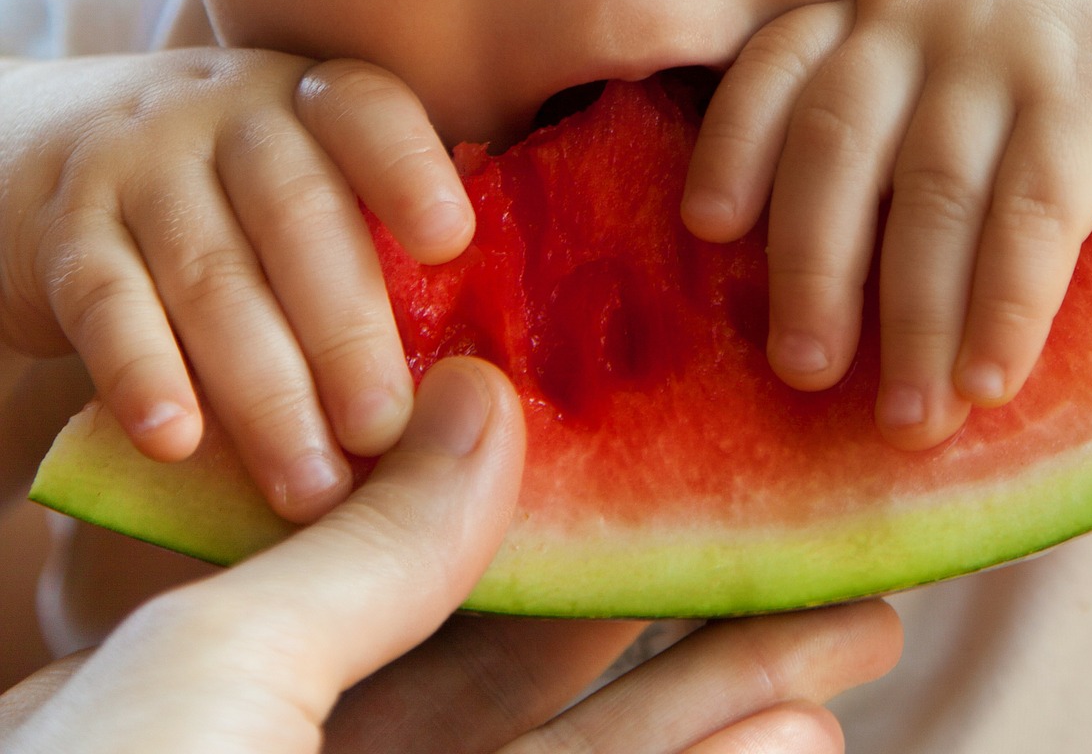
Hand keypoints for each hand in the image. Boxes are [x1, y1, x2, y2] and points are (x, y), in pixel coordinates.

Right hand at [0, 51, 472, 518]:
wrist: (41, 149)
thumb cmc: (223, 193)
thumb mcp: (296, 171)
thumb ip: (373, 239)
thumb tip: (481, 385)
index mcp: (311, 99)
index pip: (366, 111)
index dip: (409, 170)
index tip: (451, 243)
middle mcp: (230, 113)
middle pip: (296, 215)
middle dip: (346, 330)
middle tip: (384, 434)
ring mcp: (141, 164)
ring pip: (211, 274)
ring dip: (265, 389)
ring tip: (310, 488)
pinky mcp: (67, 230)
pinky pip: (108, 302)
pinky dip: (143, 373)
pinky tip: (177, 442)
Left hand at [0, 357, 901, 753]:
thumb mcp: (213, 669)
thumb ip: (367, 553)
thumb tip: (486, 400)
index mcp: (259, 691)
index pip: (441, 577)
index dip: (572, 508)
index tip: (679, 441)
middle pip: (552, 673)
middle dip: (690, 607)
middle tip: (817, 539)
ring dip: (729, 706)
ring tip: (851, 632)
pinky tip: (793, 738)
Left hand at [682, 0, 1091, 448]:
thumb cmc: (1055, 90)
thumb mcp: (954, 83)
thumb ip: (881, 143)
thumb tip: (794, 298)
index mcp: (875, 12)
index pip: (778, 63)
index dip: (733, 142)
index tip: (705, 228)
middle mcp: (923, 12)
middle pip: (836, 140)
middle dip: (811, 265)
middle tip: (801, 370)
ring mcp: (1005, 45)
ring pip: (934, 194)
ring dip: (915, 320)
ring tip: (909, 418)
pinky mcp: (1091, 93)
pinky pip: (1031, 214)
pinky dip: (1004, 307)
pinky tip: (990, 381)